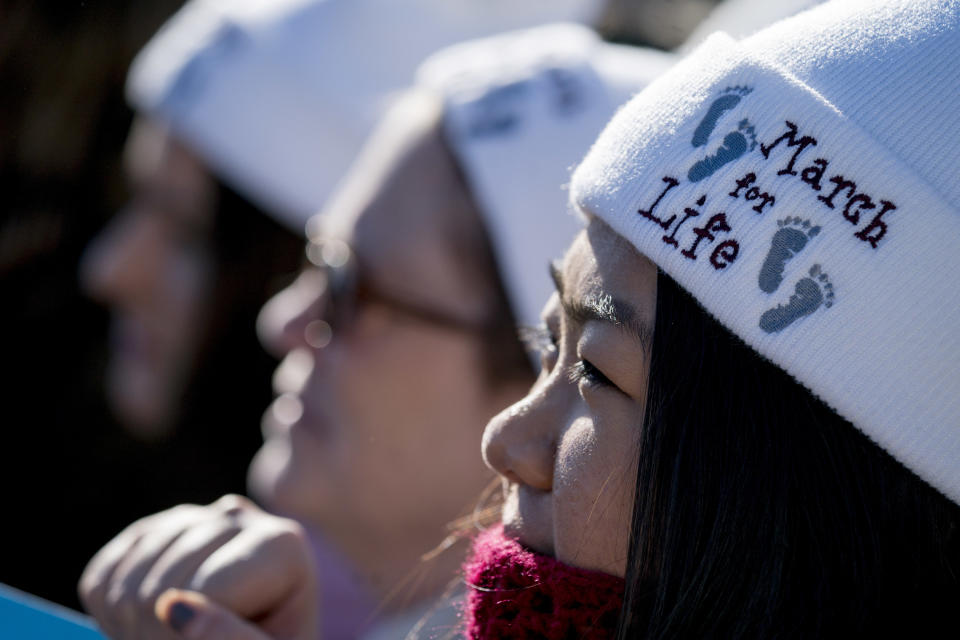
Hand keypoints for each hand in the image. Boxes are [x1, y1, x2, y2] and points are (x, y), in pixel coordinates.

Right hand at [78, 494, 317, 638]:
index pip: (209, 592)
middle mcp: (237, 517)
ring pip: (128, 581)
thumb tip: (172, 605)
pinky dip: (109, 619)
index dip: (193, 638)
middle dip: (159, 637)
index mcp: (283, 545)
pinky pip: (101, 578)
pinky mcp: (147, 534)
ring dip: (133, 631)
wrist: (251, 638)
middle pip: (165, 585)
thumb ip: (230, 639)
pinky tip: (148, 629)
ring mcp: (190, 519)